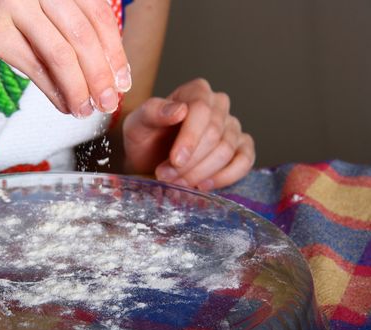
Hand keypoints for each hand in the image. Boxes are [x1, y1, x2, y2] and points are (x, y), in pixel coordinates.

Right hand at [0, 0, 129, 115]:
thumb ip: (64, 16)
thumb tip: (102, 59)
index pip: (97, 14)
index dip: (114, 50)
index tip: (122, 78)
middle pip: (83, 36)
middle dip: (101, 75)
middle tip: (110, 101)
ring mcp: (14, 5)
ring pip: (61, 54)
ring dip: (79, 88)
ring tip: (87, 110)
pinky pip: (34, 68)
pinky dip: (55, 90)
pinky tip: (65, 105)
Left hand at [123, 79, 254, 190]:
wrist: (147, 160)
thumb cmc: (143, 138)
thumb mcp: (137, 124)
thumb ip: (153, 112)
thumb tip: (179, 110)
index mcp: (196, 91)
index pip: (202, 109)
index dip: (190, 138)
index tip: (175, 160)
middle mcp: (218, 105)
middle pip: (215, 134)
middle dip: (190, 161)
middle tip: (166, 175)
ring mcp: (232, 127)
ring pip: (226, 151)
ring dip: (200, 173)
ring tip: (177, 182)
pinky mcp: (240, 148)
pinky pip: (244, 162)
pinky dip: (225, 177)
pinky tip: (202, 185)